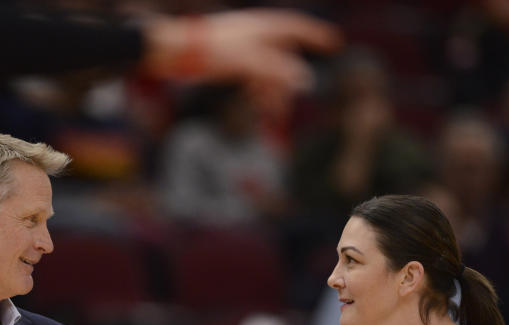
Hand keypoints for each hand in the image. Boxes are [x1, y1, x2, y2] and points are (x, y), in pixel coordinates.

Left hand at [144, 10, 342, 113]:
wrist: (175, 52)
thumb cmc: (211, 51)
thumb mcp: (249, 62)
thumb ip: (277, 71)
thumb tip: (306, 82)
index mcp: (263, 27)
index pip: (297, 28)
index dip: (316, 35)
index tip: (334, 43)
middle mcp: (256, 34)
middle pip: (284, 56)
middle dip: (288, 81)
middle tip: (290, 105)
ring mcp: (243, 46)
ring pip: (268, 68)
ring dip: (273, 89)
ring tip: (273, 113)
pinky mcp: (230, 59)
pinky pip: (254, 74)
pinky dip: (259, 88)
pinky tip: (257, 102)